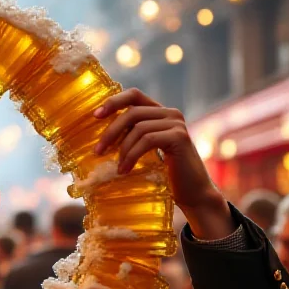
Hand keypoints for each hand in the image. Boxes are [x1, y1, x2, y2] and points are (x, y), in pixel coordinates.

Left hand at [94, 88, 233, 239]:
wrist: (193, 193)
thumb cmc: (165, 175)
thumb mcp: (144, 151)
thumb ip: (130, 138)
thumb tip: (99, 141)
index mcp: (159, 113)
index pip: (134, 95)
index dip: (113, 102)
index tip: (95, 116)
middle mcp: (170, 113)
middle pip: (132, 112)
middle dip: (110, 131)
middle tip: (97, 151)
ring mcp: (176, 123)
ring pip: (138, 128)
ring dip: (122, 148)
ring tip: (117, 167)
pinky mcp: (179, 137)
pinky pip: (147, 140)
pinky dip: (132, 156)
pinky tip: (125, 170)